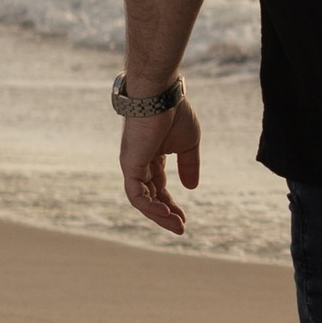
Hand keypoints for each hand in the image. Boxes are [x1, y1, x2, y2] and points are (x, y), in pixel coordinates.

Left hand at [120, 98, 201, 236]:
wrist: (160, 95)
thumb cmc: (175, 112)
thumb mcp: (189, 144)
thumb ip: (189, 165)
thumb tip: (191, 188)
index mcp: (152, 157)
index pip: (159, 188)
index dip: (170, 204)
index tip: (184, 218)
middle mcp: (139, 163)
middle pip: (150, 197)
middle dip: (165, 214)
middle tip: (180, 227)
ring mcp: (132, 165)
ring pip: (141, 200)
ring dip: (158, 214)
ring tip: (176, 224)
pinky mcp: (129, 165)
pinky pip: (136, 194)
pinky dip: (150, 206)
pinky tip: (165, 212)